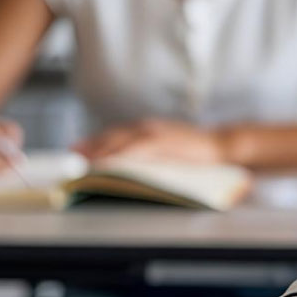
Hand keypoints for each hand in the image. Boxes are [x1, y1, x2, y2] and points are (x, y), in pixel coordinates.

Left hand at [74, 119, 227, 163]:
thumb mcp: (170, 152)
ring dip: (101, 151)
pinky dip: (119, 155)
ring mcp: (156, 134)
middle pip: (113, 136)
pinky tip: (107, 163)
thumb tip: (130, 168)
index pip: (116, 135)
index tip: (76, 149)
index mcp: (149, 130)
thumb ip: (150, 155)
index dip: (95, 142)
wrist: (224, 146)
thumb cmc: (198, 153)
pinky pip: (135, 149)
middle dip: (92, 147)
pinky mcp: (164, 143)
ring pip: (121, 141)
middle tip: (72, 156)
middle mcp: (149, 128)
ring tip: (83, 163)